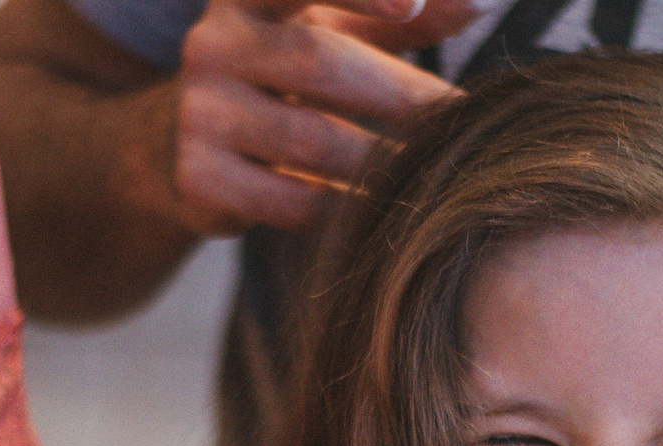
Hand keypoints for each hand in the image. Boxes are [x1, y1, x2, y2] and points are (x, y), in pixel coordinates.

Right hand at [169, 0, 461, 232]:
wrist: (187, 144)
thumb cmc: (285, 71)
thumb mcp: (334, 28)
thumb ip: (400, 15)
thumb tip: (475, 3)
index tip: (412, 7)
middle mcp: (212, 43)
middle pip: (318, 61)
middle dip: (401, 93)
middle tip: (461, 118)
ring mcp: (199, 113)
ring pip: (312, 141)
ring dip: (383, 160)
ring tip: (432, 169)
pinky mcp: (199, 180)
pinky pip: (293, 201)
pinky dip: (344, 208)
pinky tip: (375, 208)